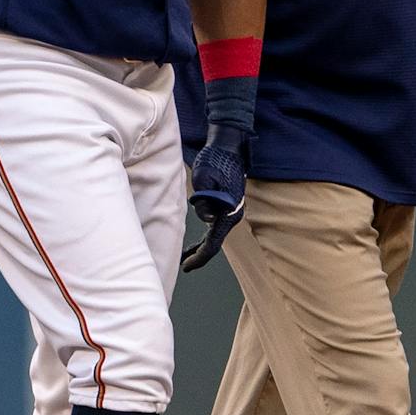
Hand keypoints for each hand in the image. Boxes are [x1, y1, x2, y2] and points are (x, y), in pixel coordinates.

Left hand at [180, 123, 250, 271]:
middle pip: (215, 243)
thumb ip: (204, 201)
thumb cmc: (215, 160)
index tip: (186, 266)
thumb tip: (206, 219)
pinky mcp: (227, 207)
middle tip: (183, 265)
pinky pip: (216, 228)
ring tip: (185, 257)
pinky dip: (205, 238)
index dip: (199, 257)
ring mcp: (231, 212)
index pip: (213, 243)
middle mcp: (232, 215)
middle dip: (199, 256)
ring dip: (201, 248)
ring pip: (215, 237)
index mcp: (228, 211)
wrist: (228, 148)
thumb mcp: (204, 178)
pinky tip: (195, 243)